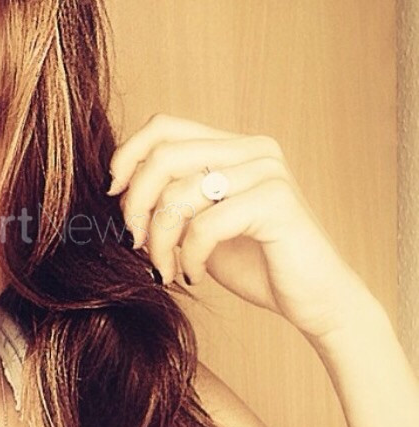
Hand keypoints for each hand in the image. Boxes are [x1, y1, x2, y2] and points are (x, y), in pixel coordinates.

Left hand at [107, 114, 374, 340]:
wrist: (314, 300)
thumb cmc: (254, 262)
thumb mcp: (200, 223)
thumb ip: (170, 198)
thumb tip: (117, 191)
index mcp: (232, 146)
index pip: (164, 126)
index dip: (128, 156)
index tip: (113, 195)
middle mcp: (252, 149)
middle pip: (164, 155)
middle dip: (136, 204)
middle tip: (134, 242)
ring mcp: (267, 172)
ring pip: (179, 194)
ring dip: (160, 241)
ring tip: (165, 268)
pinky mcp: (276, 202)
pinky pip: (205, 225)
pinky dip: (188, 256)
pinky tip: (194, 273)